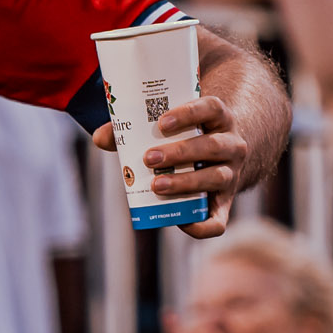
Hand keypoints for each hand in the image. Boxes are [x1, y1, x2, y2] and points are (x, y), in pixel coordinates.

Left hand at [89, 93, 248, 238]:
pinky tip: (181, 223)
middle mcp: (232, 144)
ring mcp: (232, 174)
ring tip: (156, 185)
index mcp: (219, 117)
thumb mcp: (170, 125)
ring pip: (217, 178)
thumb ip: (134, 129)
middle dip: (180, 152)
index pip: (211, 107)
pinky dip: (203, 226)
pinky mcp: (226, 202)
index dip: (189, 113)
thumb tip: (100, 138)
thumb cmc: (187, 135)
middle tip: (149, 157)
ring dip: (186, 182)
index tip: (161, 123)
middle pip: (213, 146)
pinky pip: (220, 219)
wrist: (222, 154)